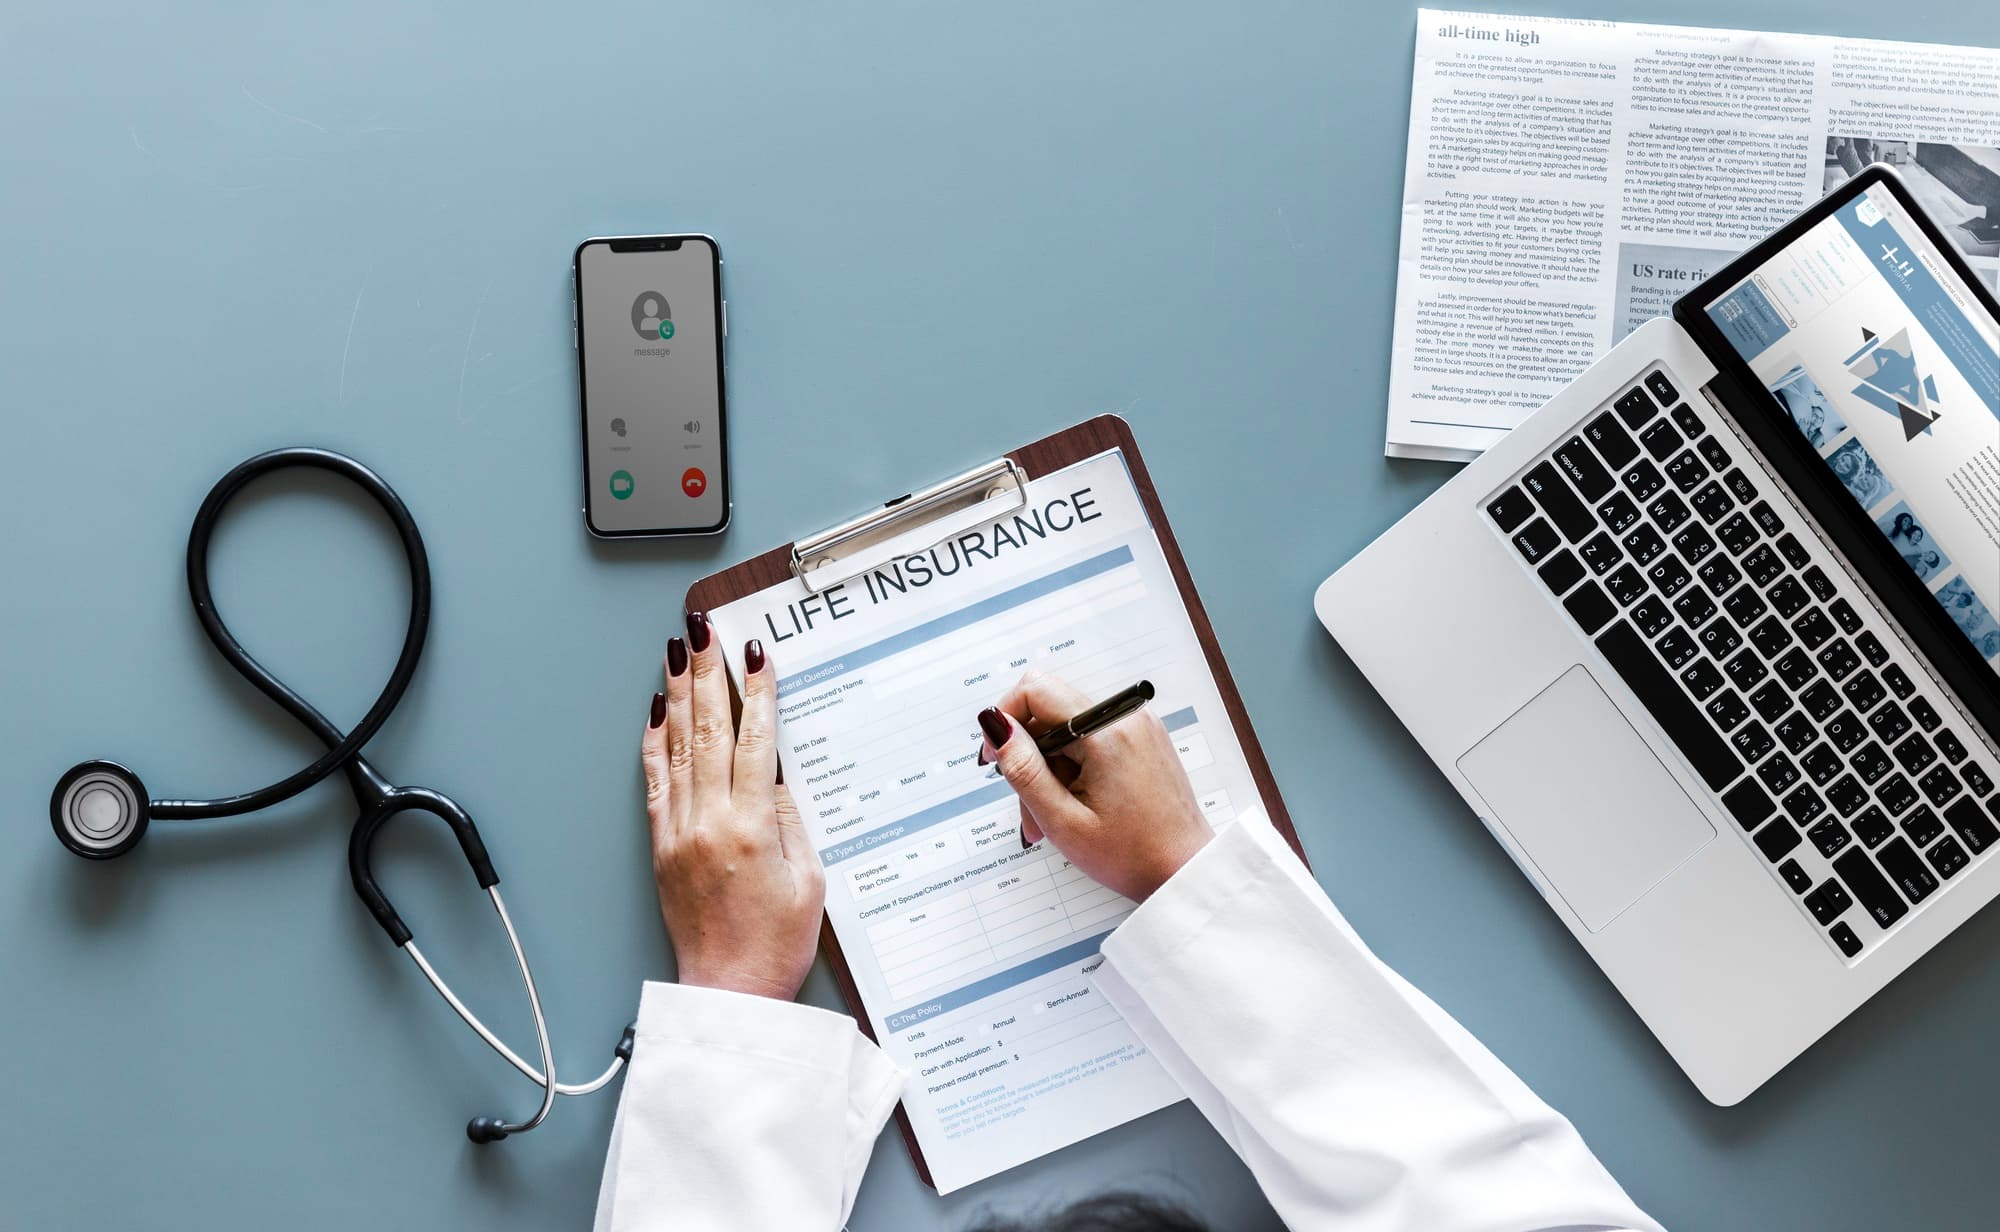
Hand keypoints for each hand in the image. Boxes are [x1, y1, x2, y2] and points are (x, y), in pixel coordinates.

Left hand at [640, 612, 824, 1000]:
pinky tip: (654, 711)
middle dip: (706, 674)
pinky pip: (654, 781)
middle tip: (704, 631)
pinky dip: (653, 741)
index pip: (754, 741)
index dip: (756, 692)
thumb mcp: (809, 880)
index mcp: (752, 829)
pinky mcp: (661, 846)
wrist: (727, 992)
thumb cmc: (775, 946)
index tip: (755, 654)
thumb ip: (791, 819)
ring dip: (677, 694)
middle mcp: (708, 823)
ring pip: (676, 747)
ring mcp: (679, 832)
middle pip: (708, 731)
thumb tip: (772, 770)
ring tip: (676, 652)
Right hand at [977, 672, 1212, 901]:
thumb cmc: (1134, 855)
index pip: (1035, 690)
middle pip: (1050, 714)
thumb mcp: (1062, 820)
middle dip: (1029, 757)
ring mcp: (1137, 727)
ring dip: (1050, 771)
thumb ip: (1023, 769)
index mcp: (1107, 731)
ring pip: (1068, 732)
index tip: (995, 758)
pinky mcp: (1141, 740)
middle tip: (1027, 807)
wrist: (1186, 871)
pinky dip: (1074, 770)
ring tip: (1051, 821)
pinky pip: (1091, 742)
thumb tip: (994, 725)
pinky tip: (1074, 807)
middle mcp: (1126, 717)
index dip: (1005, 719)